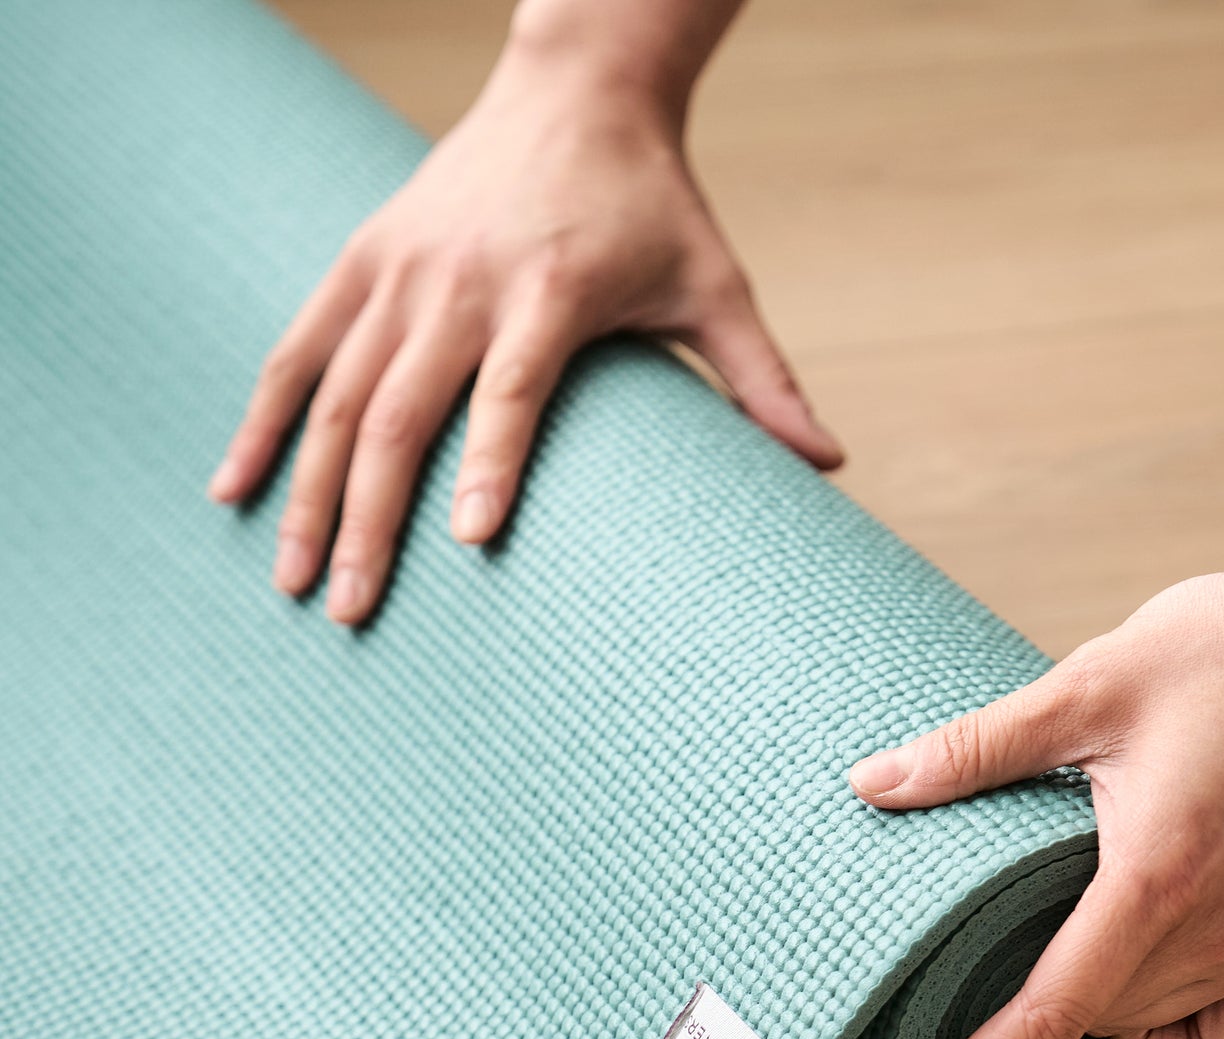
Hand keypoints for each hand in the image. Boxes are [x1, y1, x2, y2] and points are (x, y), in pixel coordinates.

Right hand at [207, 37, 839, 624]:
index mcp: (549, 289)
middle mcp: (461, 281)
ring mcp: (398, 270)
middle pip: (401, 412)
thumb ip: (762, 380)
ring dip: (307, 493)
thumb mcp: (715, 282)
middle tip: (350, 611)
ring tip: (290, 581)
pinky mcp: (361, 260)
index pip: (514, 389)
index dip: (491, 462)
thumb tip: (832, 466)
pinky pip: (296, 351)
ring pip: (334, 394)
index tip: (467, 542)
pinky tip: (234, 491)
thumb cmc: (652, 202)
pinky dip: (264, 422)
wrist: (575, 84)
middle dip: (370, 519)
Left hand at [851, 532, 1223, 1038]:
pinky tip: (1138, 990)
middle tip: (977, 964)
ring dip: (1093, 1010)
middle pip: (1092, 1023)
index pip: (1047, 1015)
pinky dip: (1173, 1036)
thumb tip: (871, 783)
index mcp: (1157, 876)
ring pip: (1152, 1030)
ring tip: (1058, 944)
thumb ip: (974, 750)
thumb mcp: (1087, 687)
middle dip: (1022, 1012)